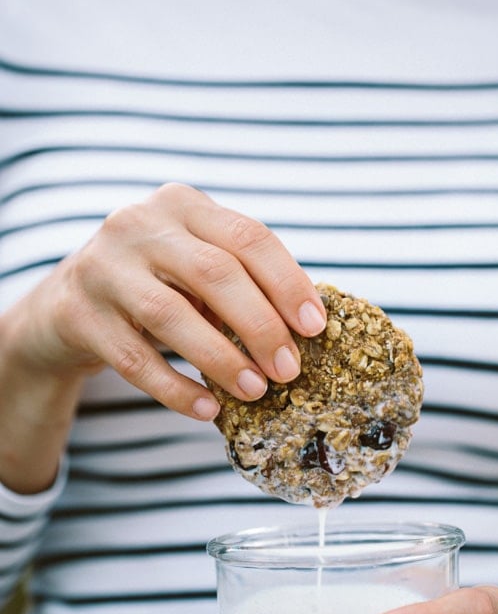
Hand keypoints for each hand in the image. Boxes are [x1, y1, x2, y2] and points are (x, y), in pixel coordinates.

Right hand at [10, 183, 326, 418]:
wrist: (66, 305)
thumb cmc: (154, 285)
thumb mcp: (194, 265)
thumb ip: (240, 279)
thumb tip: (304, 327)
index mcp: (181, 204)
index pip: (248, 237)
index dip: (287, 283)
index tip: (314, 327)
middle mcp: (138, 224)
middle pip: (215, 273)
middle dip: (261, 325)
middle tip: (289, 370)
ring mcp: (103, 268)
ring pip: (171, 314)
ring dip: (222, 358)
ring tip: (255, 391)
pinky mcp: (79, 315)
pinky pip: (135, 359)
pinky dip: (176, 389)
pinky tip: (207, 410)